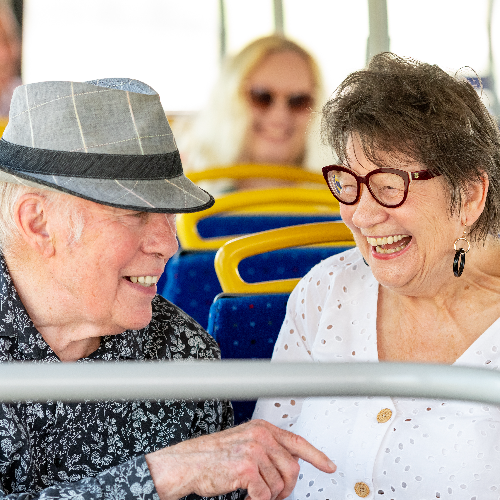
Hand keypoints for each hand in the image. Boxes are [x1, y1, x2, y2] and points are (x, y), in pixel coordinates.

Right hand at [145, 419, 335, 499]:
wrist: (189, 462)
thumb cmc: (214, 455)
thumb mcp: (245, 442)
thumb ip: (268, 448)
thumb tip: (289, 463)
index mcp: (263, 429)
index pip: (298, 442)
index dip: (317, 456)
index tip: (329, 465)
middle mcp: (261, 436)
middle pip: (292, 469)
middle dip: (287, 488)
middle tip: (276, 495)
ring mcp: (254, 451)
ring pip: (279, 485)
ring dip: (269, 496)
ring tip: (255, 493)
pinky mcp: (246, 468)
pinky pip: (265, 495)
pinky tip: (247, 496)